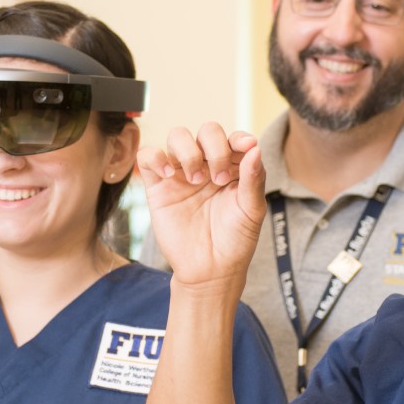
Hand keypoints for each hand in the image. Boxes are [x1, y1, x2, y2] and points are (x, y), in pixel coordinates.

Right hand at [137, 124, 265, 291]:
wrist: (209, 271)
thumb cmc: (235, 241)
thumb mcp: (251, 210)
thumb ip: (254, 178)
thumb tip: (255, 148)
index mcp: (233, 168)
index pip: (233, 139)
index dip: (238, 138)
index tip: (246, 147)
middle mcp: (207, 165)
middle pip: (206, 132)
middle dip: (215, 148)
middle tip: (218, 179)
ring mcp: (181, 174)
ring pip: (177, 136)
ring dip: (188, 151)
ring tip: (195, 179)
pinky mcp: (158, 186)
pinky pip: (148, 156)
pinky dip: (156, 157)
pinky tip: (169, 174)